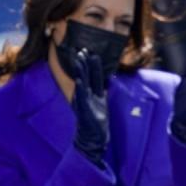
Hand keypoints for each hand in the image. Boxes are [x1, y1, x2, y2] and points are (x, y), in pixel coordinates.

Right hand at [71, 49, 108, 166]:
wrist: (93, 136)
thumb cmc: (97, 119)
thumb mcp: (102, 101)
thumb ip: (101, 89)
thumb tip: (106, 79)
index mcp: (93, 92)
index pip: (94, 75)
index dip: (93, 64)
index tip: (90, 51)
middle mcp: (87, 94)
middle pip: (86, 76)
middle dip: (84, 63)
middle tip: (81, 50)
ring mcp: (84, 101)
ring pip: (82, 83)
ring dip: (81, 71)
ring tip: (79, 60)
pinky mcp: (84, 109)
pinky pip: (81, 97)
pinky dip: (80, 88)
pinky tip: (79, 80)